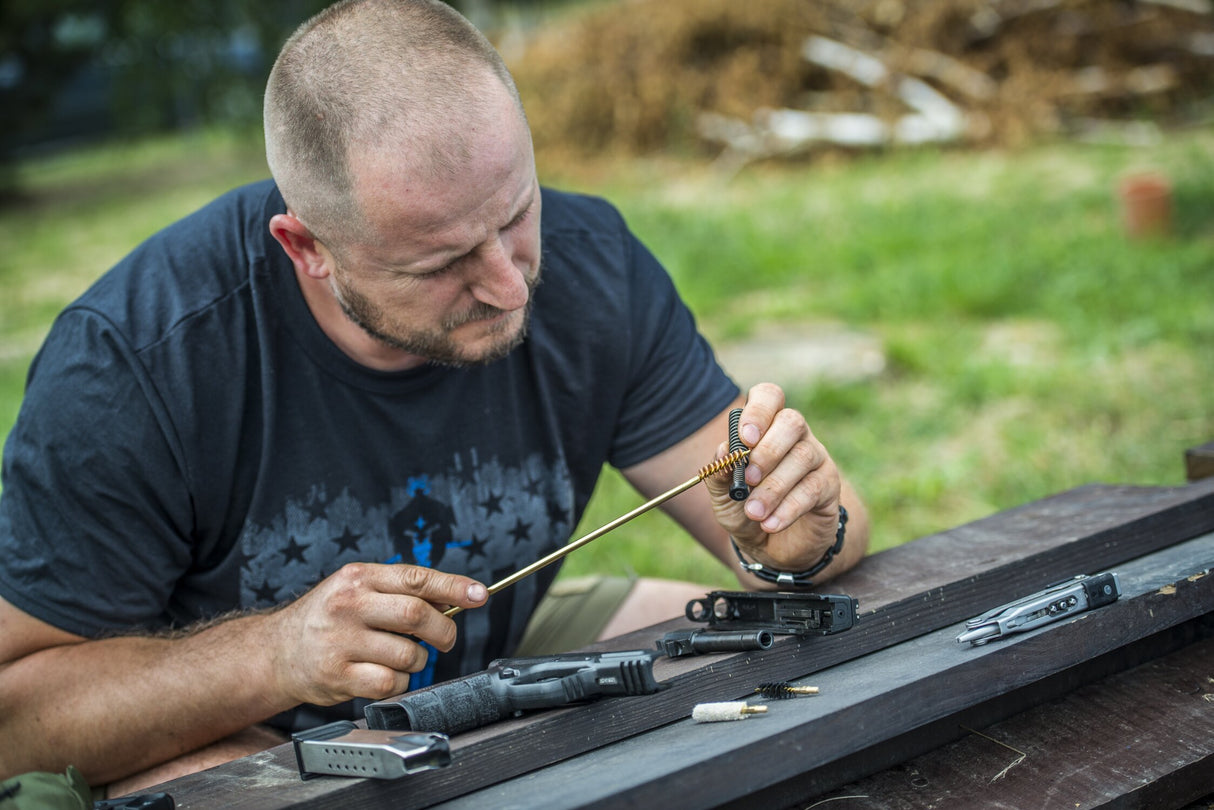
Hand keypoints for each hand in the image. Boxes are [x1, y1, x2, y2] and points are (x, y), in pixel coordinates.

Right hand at [266, 563, 486, 705]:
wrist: (276, 652)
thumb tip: (455, 597)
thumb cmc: (327, 619)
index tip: (480, 595)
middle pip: (417, 615)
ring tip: (401, 657)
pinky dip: (398, 682)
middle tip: (445, 639)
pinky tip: (383, 674)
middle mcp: (348, 605)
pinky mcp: (337, 675)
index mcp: (358, 578)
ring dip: (418, 660)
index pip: (415, 578)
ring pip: (408, 654)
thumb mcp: (358, 590)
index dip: (454, 586)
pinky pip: (390, 683)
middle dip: (442, 630)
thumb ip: (401, 591)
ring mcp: (341, 641)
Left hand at [703, 383, 842, 569]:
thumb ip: (720, 472)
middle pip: (792, 422)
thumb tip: (723, 451)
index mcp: (766, 427)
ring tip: (753, 512)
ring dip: (774, 487)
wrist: (768, 547)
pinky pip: (813, 489)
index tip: (745, 439)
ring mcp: (816, 459)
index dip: (758, 411)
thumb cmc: (744, 510)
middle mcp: (794, 436)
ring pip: (803, 458)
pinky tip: (771, 523)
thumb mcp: (723, 495)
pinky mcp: (829, 486)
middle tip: (749, 478)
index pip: (769, 397)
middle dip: (768, 450)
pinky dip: (788, 508)